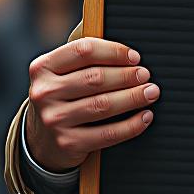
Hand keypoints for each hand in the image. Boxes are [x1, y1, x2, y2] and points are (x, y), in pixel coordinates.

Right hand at [25, 38, 159, 171]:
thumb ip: (87, 60)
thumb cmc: (64, 97)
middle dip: (127, 76)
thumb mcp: (63, 74)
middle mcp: (44, 92)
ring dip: (133, 97)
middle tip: (145, 75)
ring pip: (103, 105)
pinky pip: (108, 133)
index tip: (135, 57)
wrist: (43, 140)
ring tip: (151, 92)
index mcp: (43, 67)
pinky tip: (145, 117)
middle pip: (95, 78)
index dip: (114, 52)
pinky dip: (132, 125)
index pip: (84, 51)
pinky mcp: (68, 143)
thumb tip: (130, 57)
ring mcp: (54, 119)